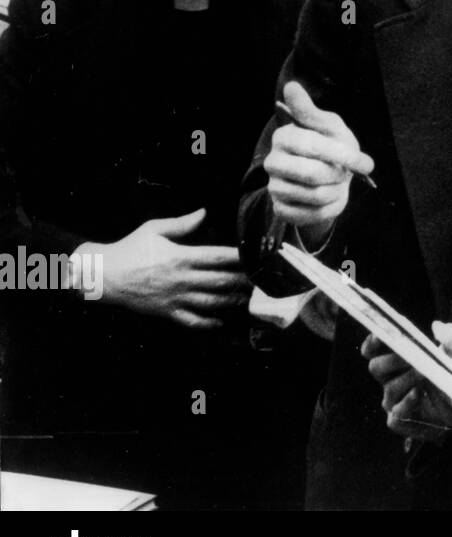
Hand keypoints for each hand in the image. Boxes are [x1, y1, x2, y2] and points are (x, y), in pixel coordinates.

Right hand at [82, 208, 249, 328]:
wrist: (104, 276)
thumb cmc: (130, 249)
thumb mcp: (154, 229)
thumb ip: (183, 223)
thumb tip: (205, 212)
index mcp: (181, 257)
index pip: (219, 257)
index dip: (241, 257)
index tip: (256, 256)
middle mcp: (182, 279)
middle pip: (221, 281)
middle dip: (244, 280)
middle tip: (262, 279)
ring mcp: (175, 298)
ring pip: (212, 302)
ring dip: (232, 301)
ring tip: (248, 298)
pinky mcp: (167, 312)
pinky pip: (192, 321)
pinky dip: (209, 323)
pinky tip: (223, 321)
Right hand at [264, 81, 373, 237]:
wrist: (329, 179)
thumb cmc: (331, 146)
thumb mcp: (329, 127)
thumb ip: (312, 111)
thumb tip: (291, 86)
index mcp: (284, 136)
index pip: (312, 146)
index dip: (342, 155)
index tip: (365, 162)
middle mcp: (273, 162)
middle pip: (313, 174)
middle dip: (340, 175)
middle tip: (346, 172)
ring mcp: (274, 187)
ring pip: (316, 195)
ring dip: (337, 190)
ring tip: (337, 182)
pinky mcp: (282, 210)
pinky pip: (313, 214)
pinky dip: (331, 207)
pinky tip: (330, 197)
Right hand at [362, 328, 451, 441]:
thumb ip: (451, 338)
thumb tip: (438, 326)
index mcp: (395, 361)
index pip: (372, 350)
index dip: (373, 341)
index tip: (382, 333)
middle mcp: (389, 380)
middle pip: (376, 367)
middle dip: (392, 359)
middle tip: (410, 353)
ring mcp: (394, 402)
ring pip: (389, 390)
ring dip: (406, 379)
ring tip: (424, 372)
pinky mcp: (402, 422)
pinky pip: (396, 415)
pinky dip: (407, 403)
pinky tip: (419, 394)